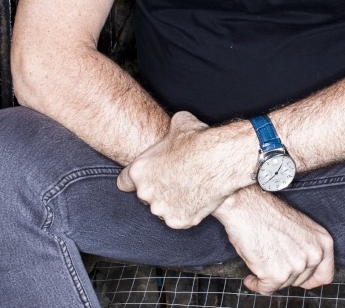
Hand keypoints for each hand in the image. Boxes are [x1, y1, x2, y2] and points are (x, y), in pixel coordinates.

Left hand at [116, 111, 253, 227]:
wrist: (219, 159)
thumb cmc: (198, 140)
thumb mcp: (178, 124)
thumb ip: (168, 134)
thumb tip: (174, 129)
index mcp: (139, 171)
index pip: (124, 182)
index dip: (135, 180)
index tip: (147, 178)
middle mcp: (146, 193)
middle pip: (146, 196)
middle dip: (158, 190)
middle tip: (177, 179)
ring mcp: (162, 210)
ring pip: (164, 208)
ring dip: (173, 202)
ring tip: (190, 187)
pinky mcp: (179, 221)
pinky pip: (180, 218)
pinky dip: (188, 211)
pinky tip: (198, 196)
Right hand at [213, 187, 334, 294]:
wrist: (246, 206)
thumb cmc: (267, 212)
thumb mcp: (300, 229)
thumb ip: (307, 249)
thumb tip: (302, 269)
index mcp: (323, 242)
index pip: (325, 275)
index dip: (309, 279)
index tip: (298, 279)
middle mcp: (314, 255)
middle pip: (300, 281)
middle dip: (285, 274)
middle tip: (272, 260)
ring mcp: (297, 266)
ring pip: (282, 285)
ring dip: (269, 277)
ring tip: (260, 258)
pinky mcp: (277, 274)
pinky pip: (265, 289)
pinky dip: (256, 284)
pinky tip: (251, 275)